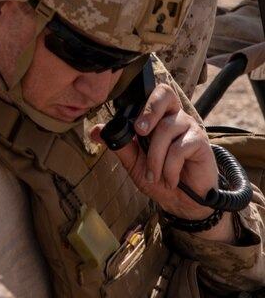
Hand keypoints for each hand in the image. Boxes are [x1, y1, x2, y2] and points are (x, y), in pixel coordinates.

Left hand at [91, 84, 233, 238]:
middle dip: (149, 111)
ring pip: (166, 128)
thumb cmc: (160, 179)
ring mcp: (189, 127)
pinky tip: (170, 180)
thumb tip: (95, 131)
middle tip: (140, 132)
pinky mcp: (200, 142)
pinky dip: (170, 168)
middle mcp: (174, 117)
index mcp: (158, 117)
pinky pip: (180, 148)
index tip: (132, 125)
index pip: (151, 94)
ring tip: (154, 176)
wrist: (182, 204)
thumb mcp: (135, 162)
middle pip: (164, 94)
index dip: (141, 101)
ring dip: (155, 157)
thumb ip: (119, 144)